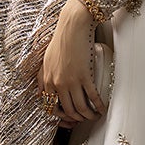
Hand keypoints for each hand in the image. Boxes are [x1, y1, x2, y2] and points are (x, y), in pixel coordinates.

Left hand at [36, 0, 107, 127]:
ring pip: (80, 107)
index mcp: (47, 80)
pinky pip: (92, 97)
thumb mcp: (46, 61)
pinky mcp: (84, 75)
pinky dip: (98, 106)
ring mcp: (71, 80)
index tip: (70, 118)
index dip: (62, 117)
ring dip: (88, 115)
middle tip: (85, 119)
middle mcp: (57, 83)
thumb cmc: (61, 40)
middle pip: (68, 110)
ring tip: (94, 115)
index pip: (51, 107)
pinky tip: (102, 108)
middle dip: (77, 118)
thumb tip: (42, 93)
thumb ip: (43, 78)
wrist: (72, 26)